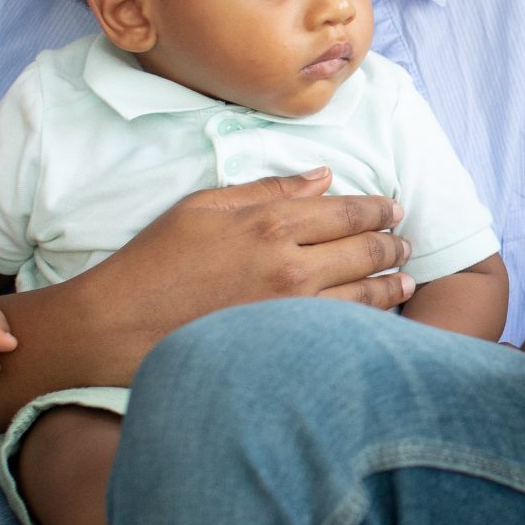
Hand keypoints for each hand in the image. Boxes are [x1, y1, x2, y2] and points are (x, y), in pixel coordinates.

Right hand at [84, 168, 417, 360]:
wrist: (118, 325)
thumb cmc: (156, 259)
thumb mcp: (204, 205)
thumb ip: (269, 189)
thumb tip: (323, 177)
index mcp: (271, 223)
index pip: (350, 213)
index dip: (380, 210)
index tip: (394, 209)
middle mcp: (290, 265)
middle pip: (366, 251)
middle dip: (393, 245)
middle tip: (406, 243)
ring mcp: (292, 311)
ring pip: (365, 296)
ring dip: (393, 284)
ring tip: (406, 278)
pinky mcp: (285, 347)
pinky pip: (344, 331)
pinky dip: (369, 320)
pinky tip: (377, 316)